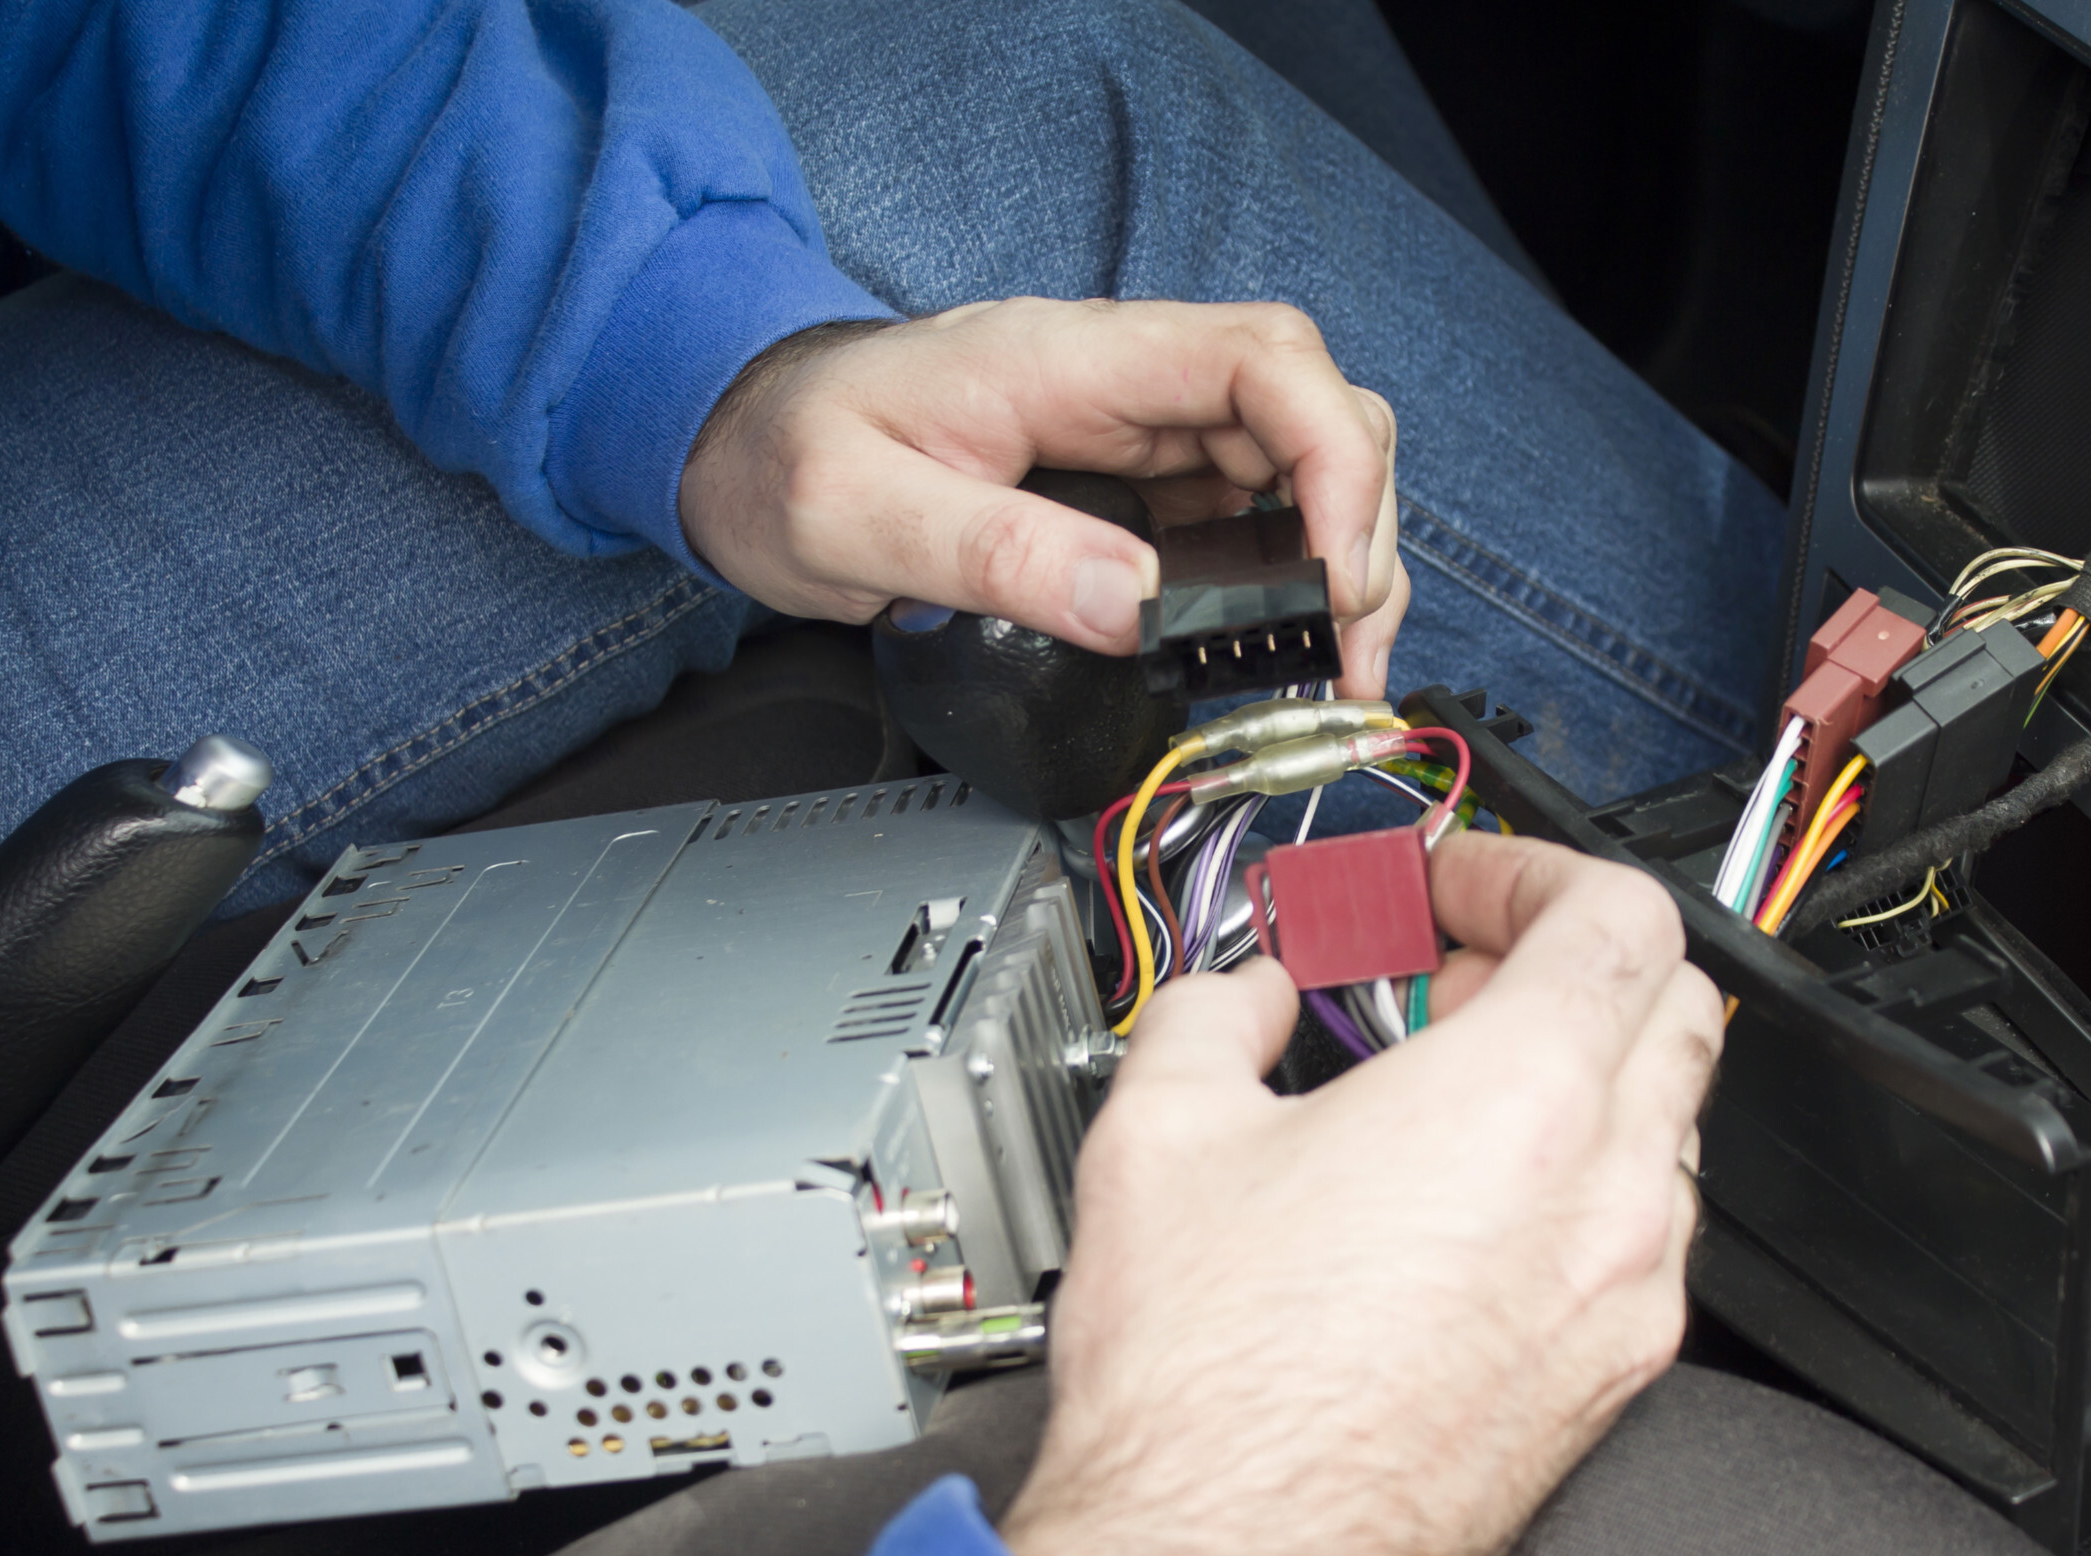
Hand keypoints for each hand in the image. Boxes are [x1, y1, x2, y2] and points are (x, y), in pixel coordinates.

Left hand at [677, 298, 1409, 699]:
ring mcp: (1135, 434)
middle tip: (1343, 642)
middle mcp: (1123, 384)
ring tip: (1332, 659)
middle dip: (1358, 525)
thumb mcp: (853, 513)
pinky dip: (1292, 579)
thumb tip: (1126, 607)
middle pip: (1313, 412)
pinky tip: (1284, 642)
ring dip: (1341, 559)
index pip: (1263, 360)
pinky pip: (1250, 514)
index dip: (1332, 457)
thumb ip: (990, 552)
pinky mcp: (1133, 488)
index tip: (1333, 569)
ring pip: (1299, 466)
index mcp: (1069, 359)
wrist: (732, 439)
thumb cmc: (781, 450)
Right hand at [1004, 834, 1718, 1555]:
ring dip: (1584, 1069)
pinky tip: (1468, 1202)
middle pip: (1674, 1004)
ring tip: (1451, 1086)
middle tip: (1453, 969)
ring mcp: (1624, 1299)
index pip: (1618, 916)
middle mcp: (1604, 1197)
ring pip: (1669, 1123)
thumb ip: (1216, 1006)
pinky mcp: (1610, 1382)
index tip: (1457, 889)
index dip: (1531, 870)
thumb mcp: (1160, 1129)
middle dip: (1569, 957)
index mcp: (1518, 1102)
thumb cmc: (1204, 1390)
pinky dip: (1584, 1178)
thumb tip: (1242, 990)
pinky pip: (1644, 1233)